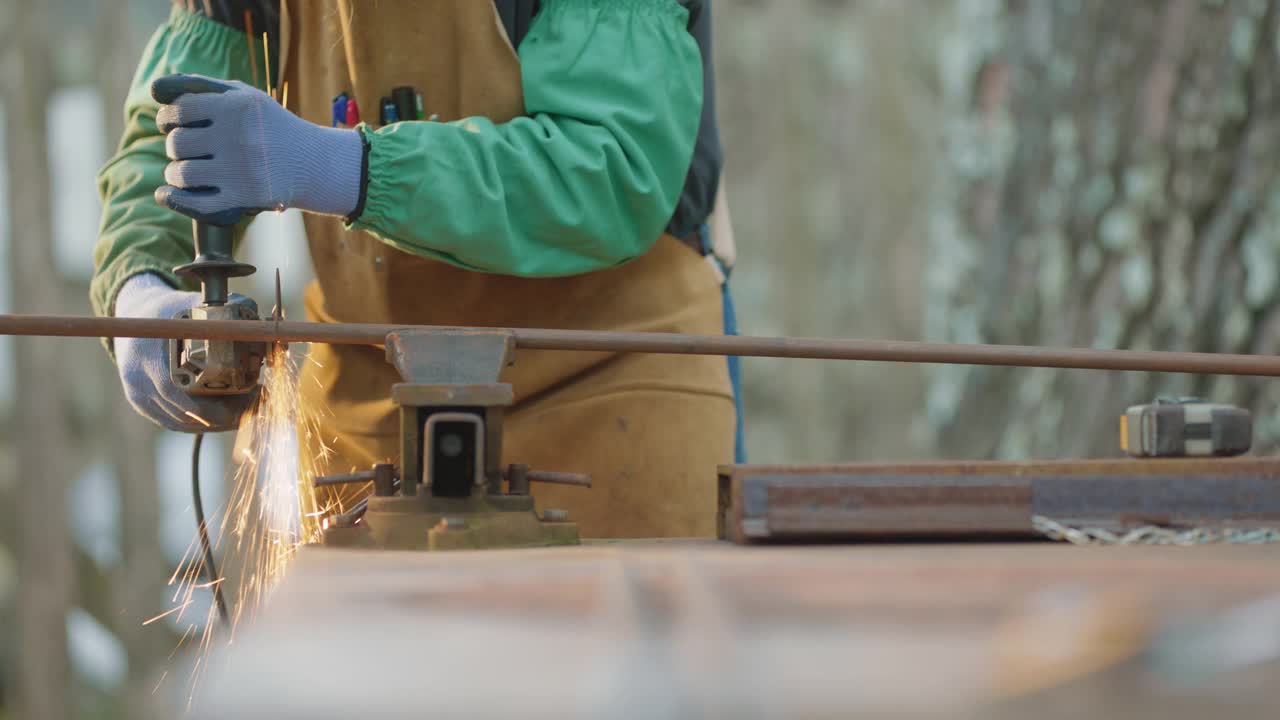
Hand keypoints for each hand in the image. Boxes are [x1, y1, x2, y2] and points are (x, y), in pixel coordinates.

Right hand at [115, 273, 258, 432]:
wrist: (134, 315)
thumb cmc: (170, 311)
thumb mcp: (197, 306)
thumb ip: (230, 317)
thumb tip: (269, 328)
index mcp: (152, 360)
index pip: (190, 399)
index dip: (226, 405)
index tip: (256, 393)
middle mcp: (140, 382)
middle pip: (190, 416)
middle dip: (229, 414)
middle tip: (258, 402)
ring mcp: (139, 396)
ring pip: (185, 423)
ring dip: (220, 420)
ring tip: (248, 405)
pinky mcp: (142, 405)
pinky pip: (176, 422)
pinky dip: (204, 420)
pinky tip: (227, 411)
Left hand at [151, 74, 363, 224]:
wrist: (313, 163)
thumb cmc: (271, 126)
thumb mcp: (246, 96)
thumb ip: (204, 87)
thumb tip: (156, 90)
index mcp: (236, 107)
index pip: (178, 110)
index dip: (167, 117)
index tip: (171, 124)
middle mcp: (237, 137)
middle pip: (177, 143)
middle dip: (177, 146)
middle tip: (188, 149)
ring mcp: (240, 170)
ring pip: (181, 173)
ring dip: (176, 174)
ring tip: (185, 172)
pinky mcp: (244, 198)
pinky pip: (196, 202)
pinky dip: (174, 199)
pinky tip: (166, 194)